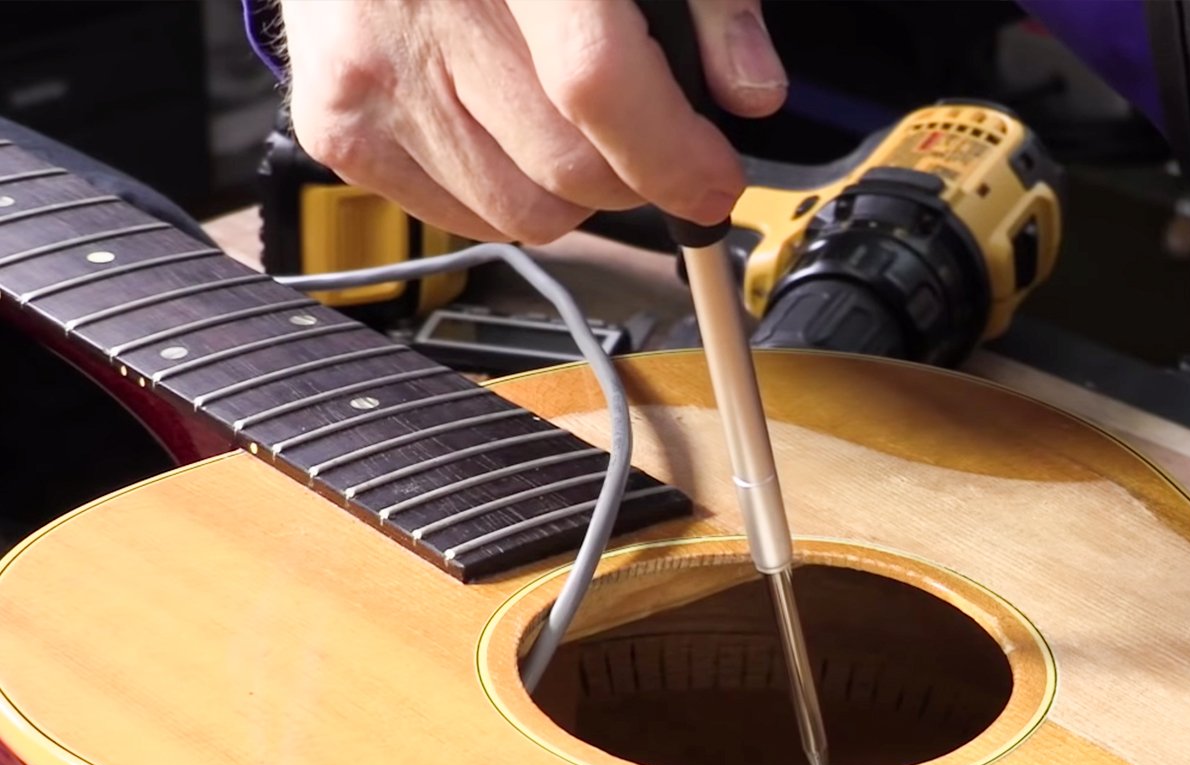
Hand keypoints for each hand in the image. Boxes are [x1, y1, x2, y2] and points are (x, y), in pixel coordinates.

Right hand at [278, 0, 785, 242]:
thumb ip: (711, 2)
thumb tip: (752, 90)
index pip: (598, 83)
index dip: (673, 152)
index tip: (713, 179)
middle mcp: (429, 7)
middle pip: (569, 169)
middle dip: (633, 177)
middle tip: (643, 142)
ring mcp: (371, 71)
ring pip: (521, 213)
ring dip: (568, 192)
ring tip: (562, 122)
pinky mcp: (336, 121)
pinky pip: (461, 218)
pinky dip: (501, 194)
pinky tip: (501, 128)